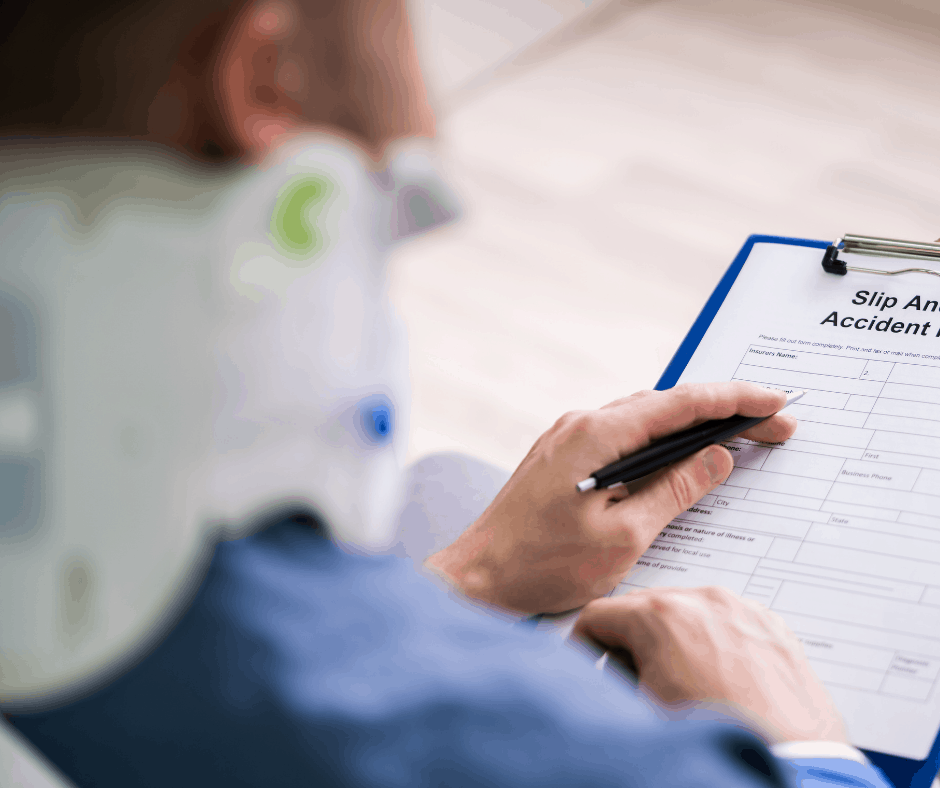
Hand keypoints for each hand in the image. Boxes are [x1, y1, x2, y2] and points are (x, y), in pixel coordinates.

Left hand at [425, 382, 795, 613]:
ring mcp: (568, 438)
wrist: (477, 578)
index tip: (776, 401)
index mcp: (596, 434)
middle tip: (773, 426)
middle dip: (721, 413)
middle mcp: (580, 424)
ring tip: (738, 438)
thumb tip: (716, 458)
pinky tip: (679, 458)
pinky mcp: (562, 457)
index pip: (679, 404)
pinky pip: (621, 437)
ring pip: (642, 419)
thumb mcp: (623, 537)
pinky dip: (658, 443)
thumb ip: (674, 491)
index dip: (734, 399)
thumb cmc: (541, 564)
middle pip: (664, 406)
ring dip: (690, 427)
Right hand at [573, 587, 848, 743]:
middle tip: (638, 685)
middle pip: (642, 608)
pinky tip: (719, 681)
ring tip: (685, 687)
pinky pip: (725, 621)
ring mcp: (741, 609)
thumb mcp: (641, 711)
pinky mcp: (770, 625)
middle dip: (632, 643)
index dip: (585, 647)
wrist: (792, 769)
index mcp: (662, 616)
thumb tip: (602, 673)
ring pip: (686, 612)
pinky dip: (714, 643)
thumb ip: (611, 680)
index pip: (598, 615)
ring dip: (674, 641)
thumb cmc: (719, 743)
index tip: (591, 666)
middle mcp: (702, 600)